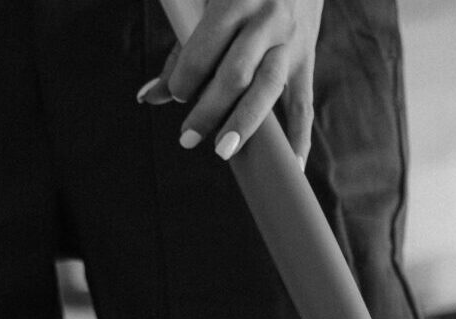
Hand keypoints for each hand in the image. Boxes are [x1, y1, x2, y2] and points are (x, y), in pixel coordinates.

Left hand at [139, 0, 323, 165]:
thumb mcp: (210, 6)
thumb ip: (183, 49)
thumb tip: (149, 96)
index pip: (207, 47)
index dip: (188, 76)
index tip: (176, 94)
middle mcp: (267, 21)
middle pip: (236, 74)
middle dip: (209, 109)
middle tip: (187, 137)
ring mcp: (291, 43)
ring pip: (267, 89)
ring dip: (244, 124)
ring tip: (223, 151)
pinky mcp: (306, 62)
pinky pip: (303, 105)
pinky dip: (299, 137)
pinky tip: (292, 165)